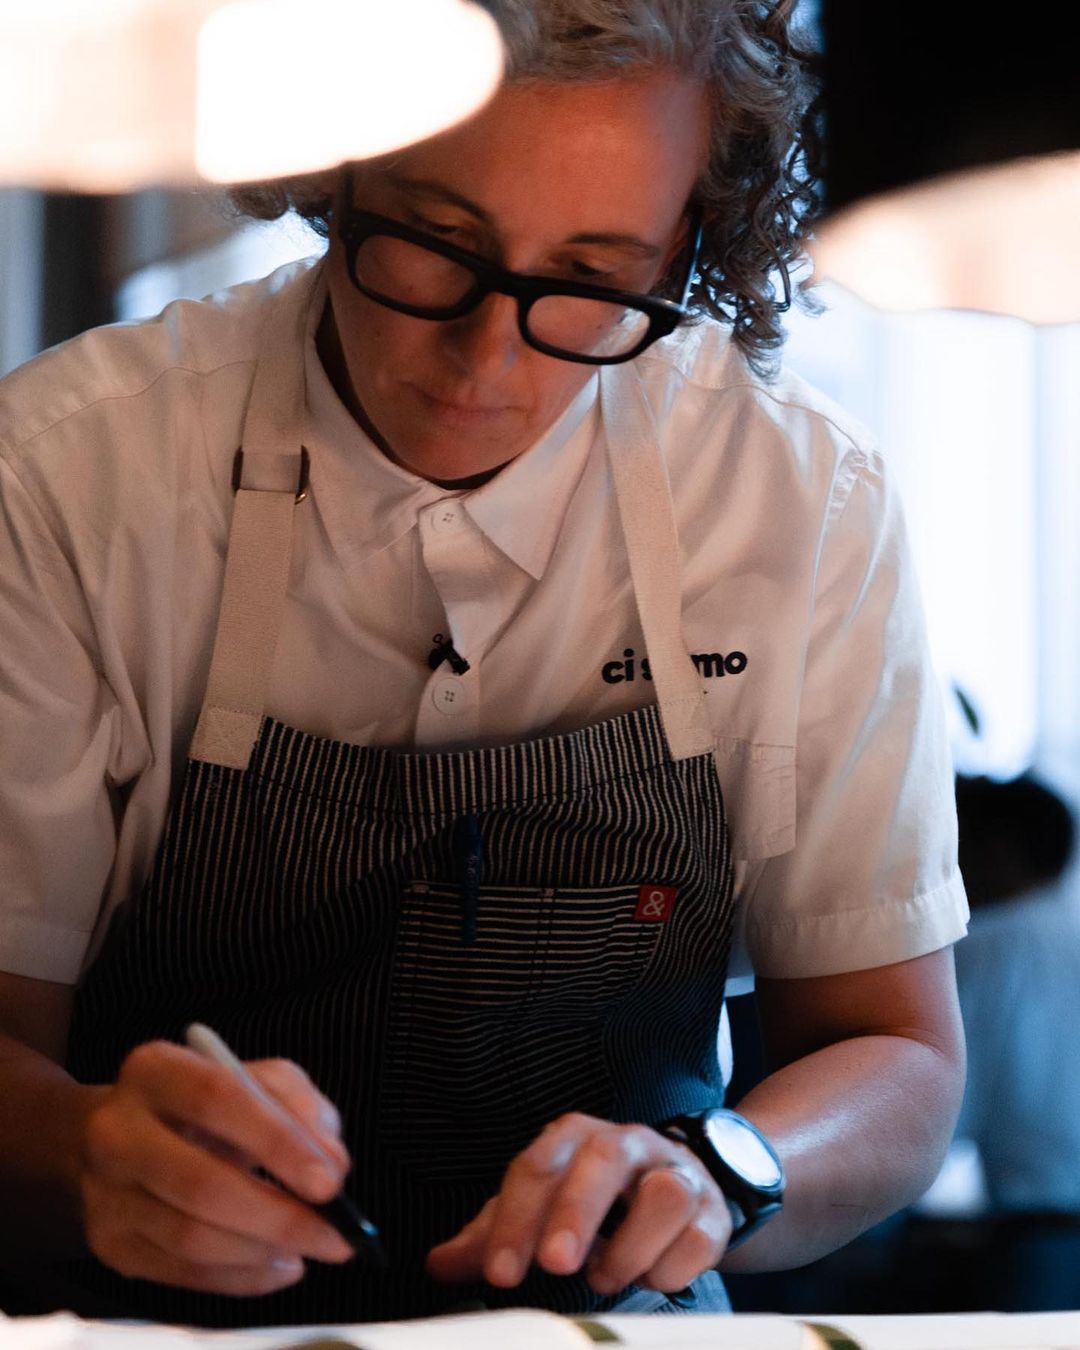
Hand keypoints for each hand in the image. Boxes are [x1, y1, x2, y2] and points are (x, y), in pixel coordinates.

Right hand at [78, 1040, 355, 1295]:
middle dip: (279, 1216)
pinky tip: (280, 1265)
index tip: (329, 1183)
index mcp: (156, 1070)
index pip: (217, 1099)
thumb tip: (332, 1165)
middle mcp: (117, 1131)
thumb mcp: (259, 1079)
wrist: (124, 1136)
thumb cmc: (209, 1103)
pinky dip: (242, 1278)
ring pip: (191, 1238)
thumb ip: (301, 1108)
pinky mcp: (110, 1243)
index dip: (277, 1142)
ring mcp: (105, 1193)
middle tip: (335, 1234)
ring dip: (264, 1251)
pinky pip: (182, 1274)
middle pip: (200, 1184)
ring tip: (311, 1247)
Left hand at [426, 1111, 732, 1295]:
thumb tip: (438, 1262)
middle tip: (556, 1265)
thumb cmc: (594, 1196)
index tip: (500, 1272)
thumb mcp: (538, 1208)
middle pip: (602, 1161)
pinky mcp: (711, 1209)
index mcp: (573, 1138)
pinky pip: (699, 1235)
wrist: (677, 1181)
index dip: (516, 1220)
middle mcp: (625, 1144)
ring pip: (663, 1193)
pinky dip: (672, 1265)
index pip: (538, 1167)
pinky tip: (651, 1275)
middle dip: (577, 1213)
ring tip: (606, 1276)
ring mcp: (673, 1172)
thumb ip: (491, 1235)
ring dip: (631, 1245)